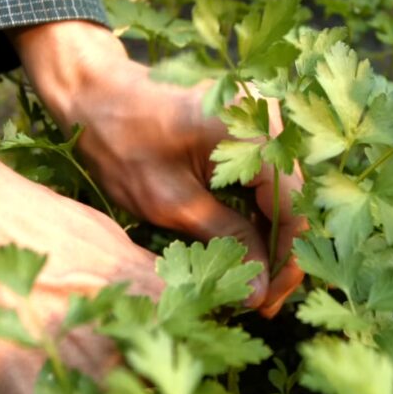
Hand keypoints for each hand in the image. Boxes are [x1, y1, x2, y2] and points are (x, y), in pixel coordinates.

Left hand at [9, 21, 305, 317]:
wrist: (97, 91)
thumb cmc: (122, 142)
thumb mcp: (172, 202)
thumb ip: (225, 240)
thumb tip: (258, 291)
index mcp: (255, 134)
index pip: (293, 211)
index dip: (284, 262)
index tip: (265, 302)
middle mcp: (270, 121)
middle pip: (294, 202)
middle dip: (279, 253)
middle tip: (258, 300)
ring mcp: (263, 119)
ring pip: (283, 192)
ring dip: (270, 235)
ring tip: (251, 280)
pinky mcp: (250, 125)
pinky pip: (266, 176)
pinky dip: (258, 210)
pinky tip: (245, 243)